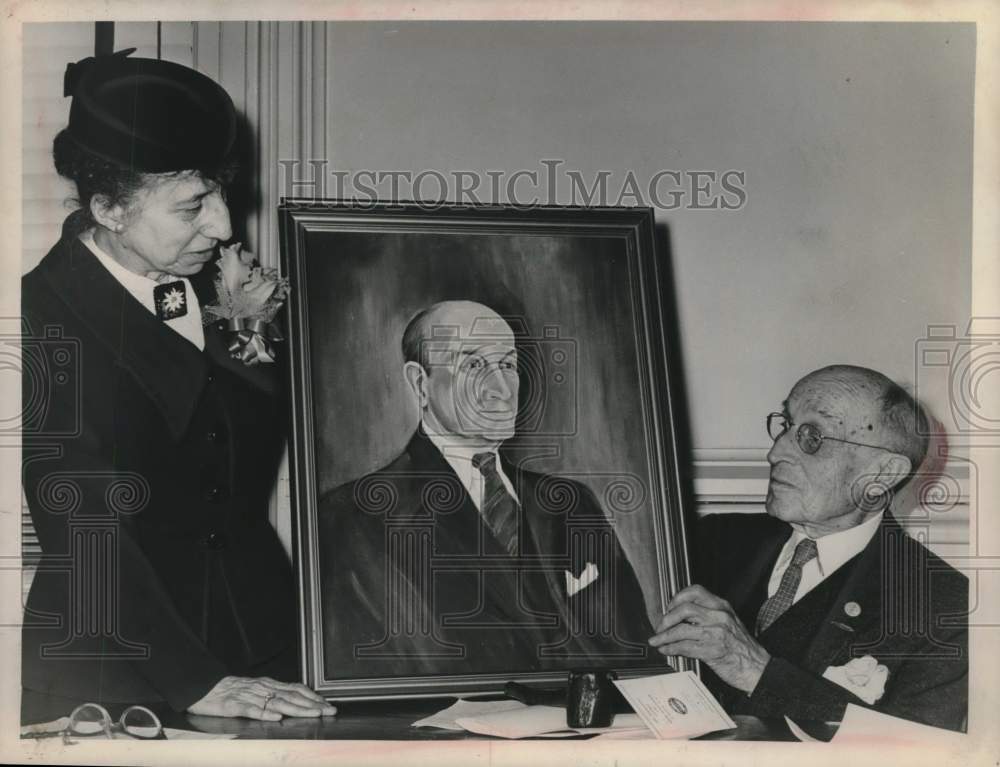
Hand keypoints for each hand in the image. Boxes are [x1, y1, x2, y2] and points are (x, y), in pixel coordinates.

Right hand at [187, 675, 336, 720]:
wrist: (204, 687)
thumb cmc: (231, 691)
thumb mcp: (256, 690)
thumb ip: (274, 695)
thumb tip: (295, 702)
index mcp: (268, 685)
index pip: (296, 689)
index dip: (313, 697)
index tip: (327, 704)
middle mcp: (262, 688)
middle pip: (291, 696)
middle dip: (312, 704)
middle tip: (328, 711)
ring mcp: (249, 696)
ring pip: (277, 702)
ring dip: (297, 709)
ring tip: (312, 714)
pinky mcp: (234, 705)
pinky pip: (251, 710)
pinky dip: (265, 714)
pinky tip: (276, 718)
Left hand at [649, 584, 769, 693]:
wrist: (758, 668)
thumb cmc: (742, 648)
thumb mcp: (728, 623)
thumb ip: (708, 616)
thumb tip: (680, 617)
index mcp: (722, 607)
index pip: (695, 591)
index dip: (678, 598)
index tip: (669, 608)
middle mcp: (719, 617)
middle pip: (684, 609)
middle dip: (667, 619)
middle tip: (660, 627)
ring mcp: (716, 633)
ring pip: (681, 630)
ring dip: (664, 636)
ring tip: (657, 640)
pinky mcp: (712, 651)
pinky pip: (684, 647)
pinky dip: (670, 648)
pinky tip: (666, 650)